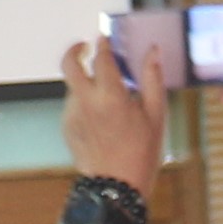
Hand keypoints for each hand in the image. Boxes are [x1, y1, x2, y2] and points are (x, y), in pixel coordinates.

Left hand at [57, 39, 165, 193]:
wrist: (116, 185)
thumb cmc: (141, 152)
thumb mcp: (156, 114)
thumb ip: (152, 78)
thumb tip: (153, 51)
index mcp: (110, 96)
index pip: (101, 58)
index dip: (103, 44)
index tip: (105, 38)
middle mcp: (86, 102)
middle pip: (68, 64)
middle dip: (74, 50)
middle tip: (85, 46)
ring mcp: (72, 114)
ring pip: (72, 86)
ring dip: (85, 82)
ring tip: (110, 97)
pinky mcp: (66, 126)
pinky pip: (73, 105)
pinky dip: (84, 101)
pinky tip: (103, 117)